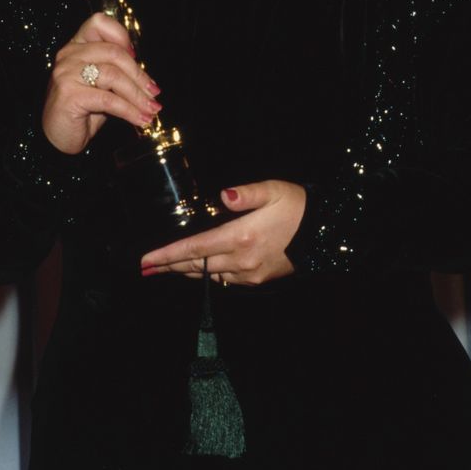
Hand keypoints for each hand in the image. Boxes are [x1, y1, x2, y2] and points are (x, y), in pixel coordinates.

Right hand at [41, 13, 160, 154]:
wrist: (58, 137)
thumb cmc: (84, 110)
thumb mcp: (102, 85)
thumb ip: (117, 71)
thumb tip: (148, 78)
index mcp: (76, 46)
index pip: (98, 22)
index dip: (121, 35)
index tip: (137, 56)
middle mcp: (68, 55)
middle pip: (113, 52)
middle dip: (139, 75)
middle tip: (154, 93)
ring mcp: (66, 74)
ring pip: (113, 75)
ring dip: (137, 95)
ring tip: (151, 109)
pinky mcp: (69, 95)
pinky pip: (108, 99)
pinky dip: (129, 110)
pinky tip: (140, 120)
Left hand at [140, 180, 306, 285]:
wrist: (324, 232)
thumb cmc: (297, 206)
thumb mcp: (272, 190)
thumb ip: (246, 193)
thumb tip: (222, 195)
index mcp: (240, 237)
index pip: (194, 249)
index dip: (167, 255)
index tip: (146, 261)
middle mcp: (241, 260)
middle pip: (196, 266)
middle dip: (168, 267)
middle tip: (145, 268)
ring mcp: (249, 273)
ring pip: (208, 275)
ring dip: (186, 271)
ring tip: (167, 268)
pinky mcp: (258, 279)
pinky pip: (225, 279)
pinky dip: (208, 274)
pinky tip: (201, 270)